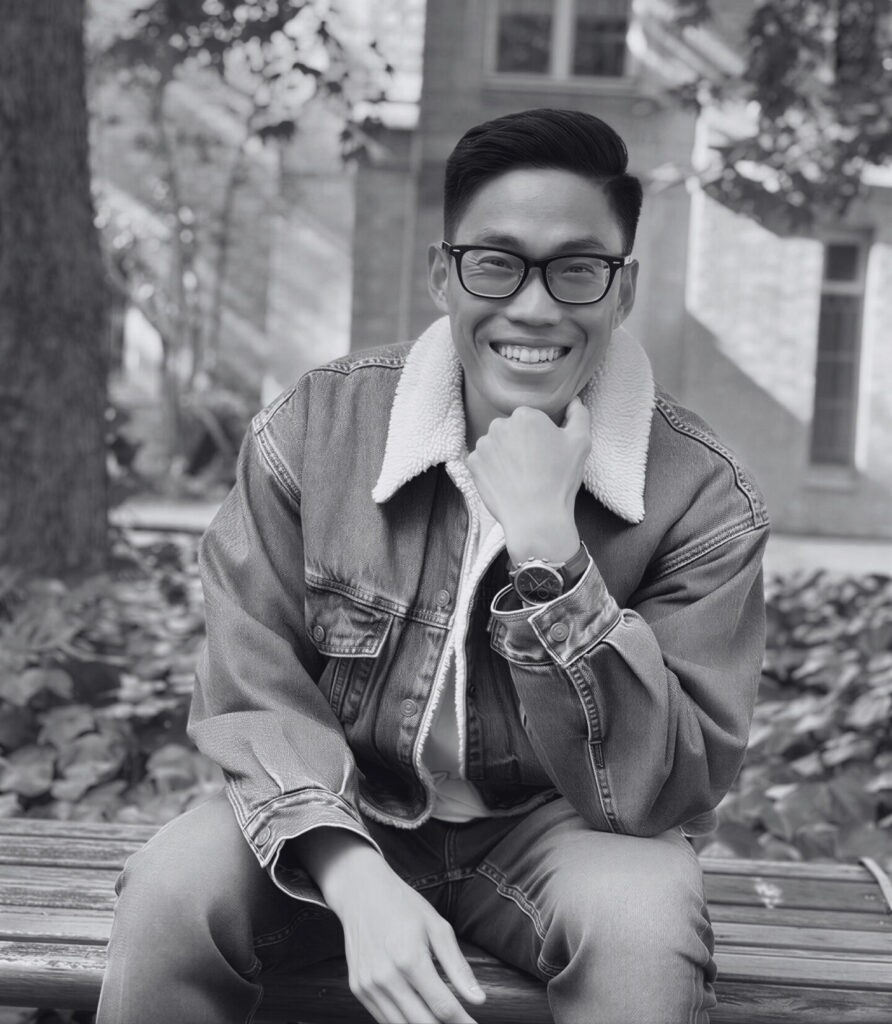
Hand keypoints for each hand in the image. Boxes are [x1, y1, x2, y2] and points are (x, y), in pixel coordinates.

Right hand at [294, 831, 484, 1023]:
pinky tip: (418, 1012)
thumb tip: (478, 1000)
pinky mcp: (358, 988)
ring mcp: (368, 985)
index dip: (463, 1022)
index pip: (442, 1008)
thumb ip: (458, 967)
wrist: (361, 892)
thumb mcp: (437, 927)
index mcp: (410, 959)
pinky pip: (384, 1019)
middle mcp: (385, 977)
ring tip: (440, 1019)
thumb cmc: (403, 906)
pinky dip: (403, 1021)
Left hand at [466, 397, 590, 563]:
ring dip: (505, 455)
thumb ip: (579, 414)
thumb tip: (573, 401)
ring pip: (496, 444)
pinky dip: (492, 469)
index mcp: (525, 415)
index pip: (531, 419)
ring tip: (520, 476)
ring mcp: (483, 444)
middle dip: (520, 443)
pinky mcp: (473, 463)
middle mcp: (499, 424)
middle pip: (511, 429)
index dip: (540, 436)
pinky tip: (507, 481)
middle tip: (534, 467)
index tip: (546, 454)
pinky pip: (483, 460)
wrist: (535, 517)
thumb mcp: (580, 443)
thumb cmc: (560, 479)